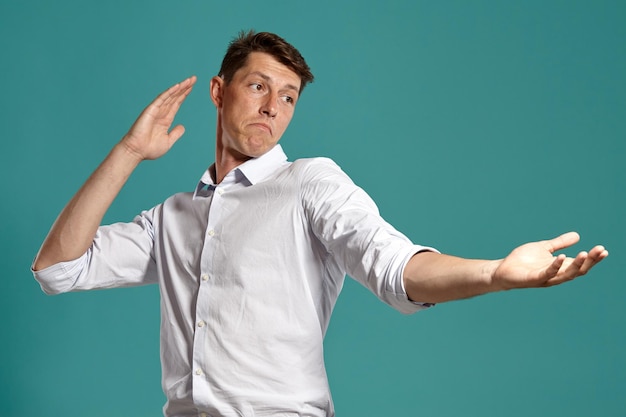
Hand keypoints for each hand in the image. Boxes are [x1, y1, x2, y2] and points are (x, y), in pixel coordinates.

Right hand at [121, 76, 196, 160]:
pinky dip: (169, 92)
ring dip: (180, 87)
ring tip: (189, 80)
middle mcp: (161, 113)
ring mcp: (156, 110)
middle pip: (175, 97)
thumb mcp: (168, 141)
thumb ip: (175, 133)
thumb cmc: (149, 148)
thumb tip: (182, 127)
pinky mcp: (151, 110)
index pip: (176, 103)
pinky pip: (161, 99)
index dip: (184, 95)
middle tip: (194, 78)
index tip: (192, 87)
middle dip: (184, 88)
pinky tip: (177, 86)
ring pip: (170, 95)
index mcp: (166, 119)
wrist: (137, 151)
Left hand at [492, 232, 607, 289]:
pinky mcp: (534, 279)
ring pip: (566, 274)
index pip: (580, 265)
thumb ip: (559, 243)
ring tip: (586, 253)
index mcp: (560, 267)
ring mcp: (545, 278)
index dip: (592, 259)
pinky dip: (555, 266)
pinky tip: (561, 257)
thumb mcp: (544, 248)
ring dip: (576, 264)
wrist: (503, 269)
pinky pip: (547, 274)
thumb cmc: (523, 261)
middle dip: (590, 261)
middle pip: (578, 270)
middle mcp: (556, 275)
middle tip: (600, 251)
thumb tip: (578, 236)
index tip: (603, 250)